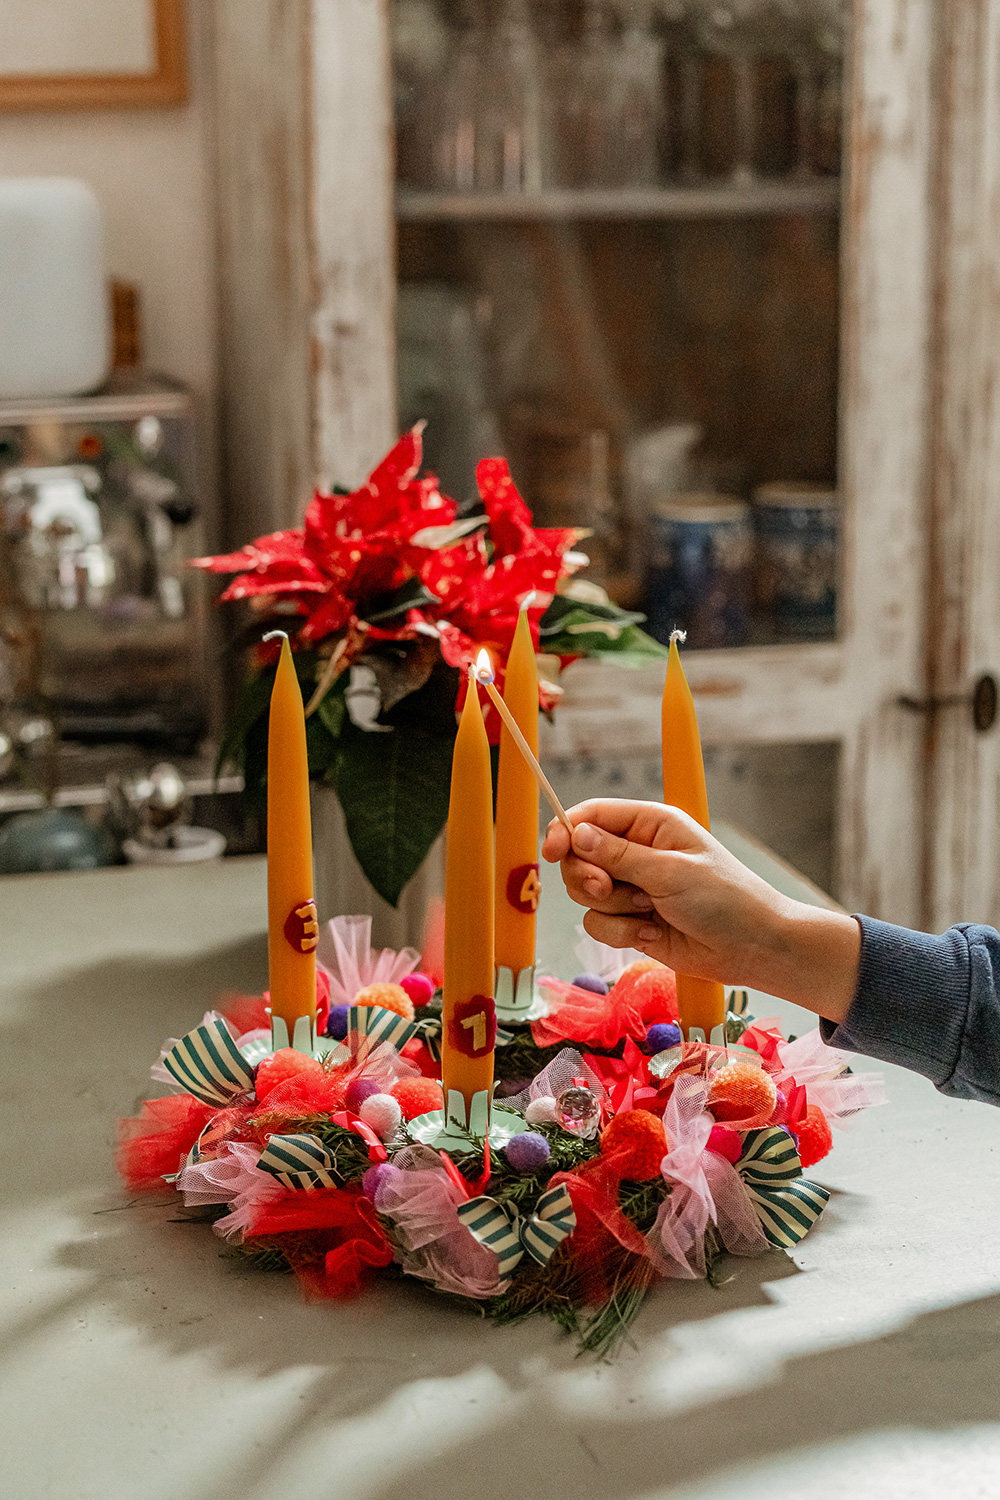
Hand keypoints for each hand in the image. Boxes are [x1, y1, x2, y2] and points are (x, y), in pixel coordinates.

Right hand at [541, 799, 859, 1022]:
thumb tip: (576, 833)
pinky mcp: (632, 921)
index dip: (565, 830)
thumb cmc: (725, 899)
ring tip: (649, 911)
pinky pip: (599, 925)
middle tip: (607, 889)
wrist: (753, 948)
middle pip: (579, 857)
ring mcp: (633, 888)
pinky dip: (621, 932)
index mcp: (650, 824)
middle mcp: (637, 852)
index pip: (592, 816)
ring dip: (613, 908)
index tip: (551, 851)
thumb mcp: (670, 871)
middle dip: (588, 877)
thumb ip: (619, 855)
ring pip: (586, 895)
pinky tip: (654, 933)